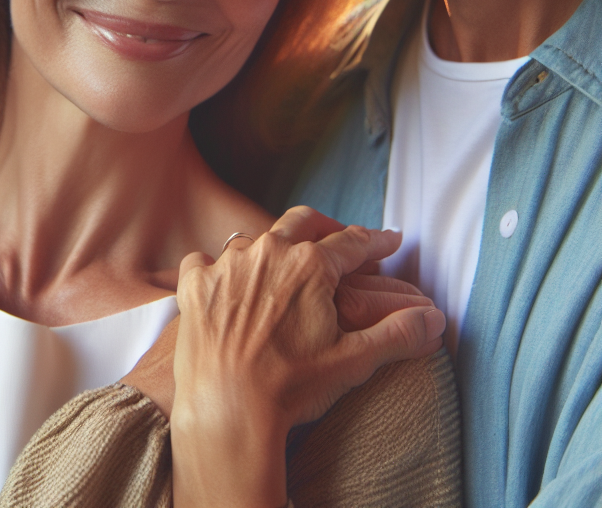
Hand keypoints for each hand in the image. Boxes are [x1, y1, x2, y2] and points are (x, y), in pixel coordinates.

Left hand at [122, 214, 432, 419]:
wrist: (226, 407)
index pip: (352, 243)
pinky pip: (207, 261)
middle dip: (326, 226)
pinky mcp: (194, 281)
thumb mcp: (352, 360)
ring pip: (254, 240)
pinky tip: (227, 281)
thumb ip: (396, 333)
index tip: (392, 240)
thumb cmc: (290, 386)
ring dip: (273, 247)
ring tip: (283, 261)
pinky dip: (220, 269)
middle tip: (340, 235)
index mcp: (309, 264)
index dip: (376, 242)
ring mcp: (226, 262)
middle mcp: (266, 251)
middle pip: (302, 223)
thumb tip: (435, 319)